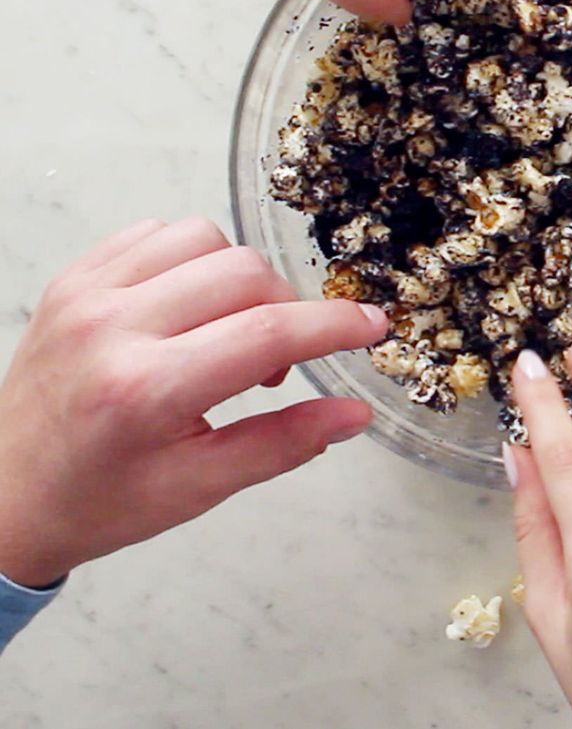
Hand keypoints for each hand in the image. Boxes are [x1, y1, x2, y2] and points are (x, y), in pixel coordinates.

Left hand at [0, 217, 387, 587]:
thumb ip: (283, 444)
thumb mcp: (198, 488)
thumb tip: (354, 415)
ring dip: (238, 277)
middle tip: (273, 362)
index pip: (266, 333)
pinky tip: (186, 306)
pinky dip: (191, 260)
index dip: (333, 325)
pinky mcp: (73, 277)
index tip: (371, 326)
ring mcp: (86, 294)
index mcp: (145, 390)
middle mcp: (112, 328)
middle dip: (286, 308)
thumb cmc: (99, 502)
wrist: (0, 497)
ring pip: (204, 237)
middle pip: (244, 274)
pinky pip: (156, 231)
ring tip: (226, 328)